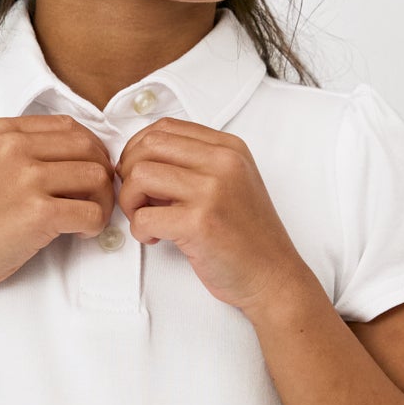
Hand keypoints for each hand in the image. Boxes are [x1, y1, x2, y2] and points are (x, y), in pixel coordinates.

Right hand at [0, 114, 116, 295]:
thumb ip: (26, 152)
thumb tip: (82, 158)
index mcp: (4, 132)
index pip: (70, 126)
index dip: (91, 150)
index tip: (88, 173)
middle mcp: (15, 148)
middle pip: (89, 148)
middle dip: (102, 175)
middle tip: (95, 199)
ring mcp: (26, 179)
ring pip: (97, 177)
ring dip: (103, 201)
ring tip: (88, 218)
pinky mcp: (37, 213)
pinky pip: (91, 212)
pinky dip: (95, 225)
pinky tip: (79, 233)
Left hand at [114, 118, 309, 313]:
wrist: (273, 277)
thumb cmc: (247, 236)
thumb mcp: (231, 184)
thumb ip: (194, 165)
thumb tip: (139, 160)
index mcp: (229, 148)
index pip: (166, 127)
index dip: (138, 149)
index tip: (138, 174)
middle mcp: (223, 162)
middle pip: (148, 146)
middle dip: (130, 173)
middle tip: (138, 199)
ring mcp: (212, 192)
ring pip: (140, 176)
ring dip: (131, 201)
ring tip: (146, 220)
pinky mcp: (200, 224)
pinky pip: (144, 217)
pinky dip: (139, 231)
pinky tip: (156, 238)